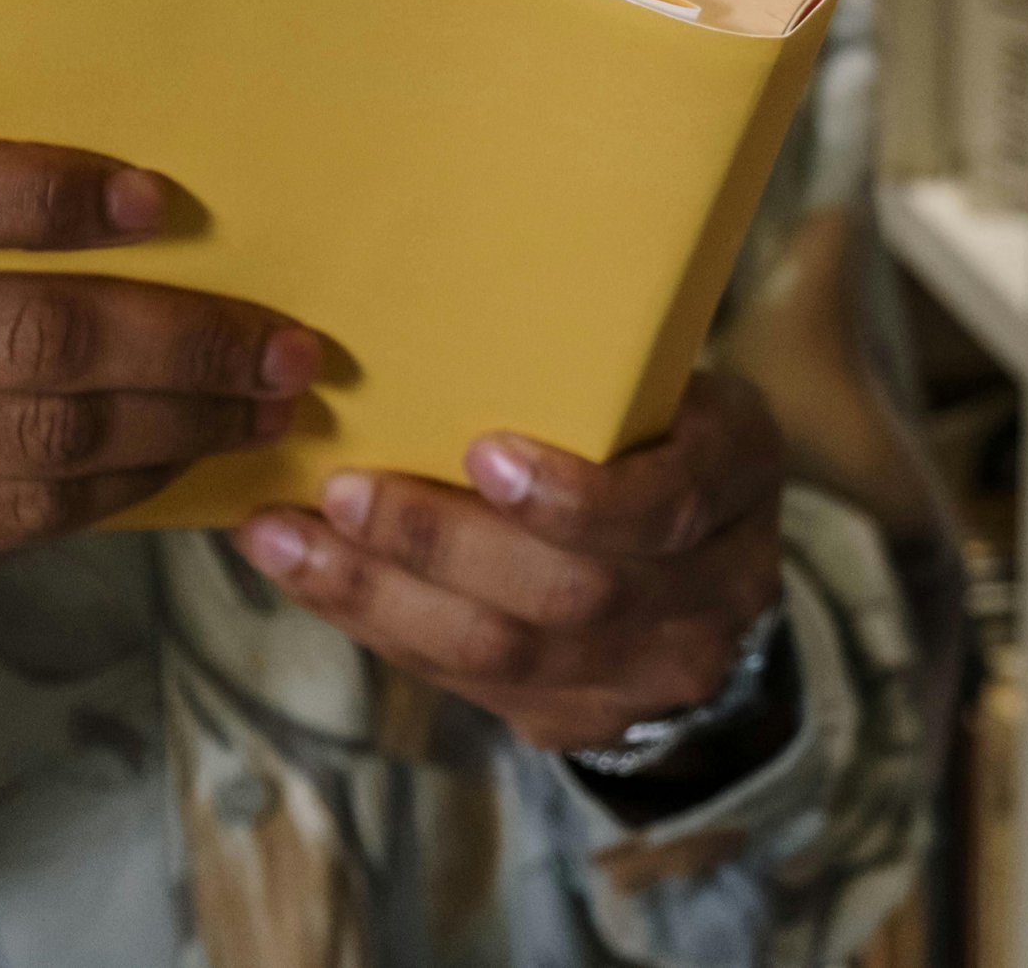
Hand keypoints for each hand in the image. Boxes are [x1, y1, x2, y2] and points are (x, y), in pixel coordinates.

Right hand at [0, 130, 319, 690]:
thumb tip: (160, 211)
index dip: (45, 197)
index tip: (163, 203)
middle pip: (18, 333)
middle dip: (182, 338)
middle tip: (287, 341)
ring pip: (39, 435)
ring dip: (183, 418)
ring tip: (268, 402)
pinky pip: (23, 513)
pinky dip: (128, 482)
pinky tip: (190, 456)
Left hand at [236, 371, 786, 756]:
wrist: (711, 557)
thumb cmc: (655, 428)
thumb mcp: (664, 380)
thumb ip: (589, 371)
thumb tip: (431, 310)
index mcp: (741, 474)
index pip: (666, 505)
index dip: (573, 495)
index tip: (481, 451)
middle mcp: (716, 591)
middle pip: (570, 593)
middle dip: (438, 544)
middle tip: (338, 491)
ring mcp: (654, 673)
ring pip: (506, 655)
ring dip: (380, 596)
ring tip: (286, 542)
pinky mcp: (584, 718)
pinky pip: (472, 686)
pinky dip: (382, 628)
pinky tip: (314, 580)